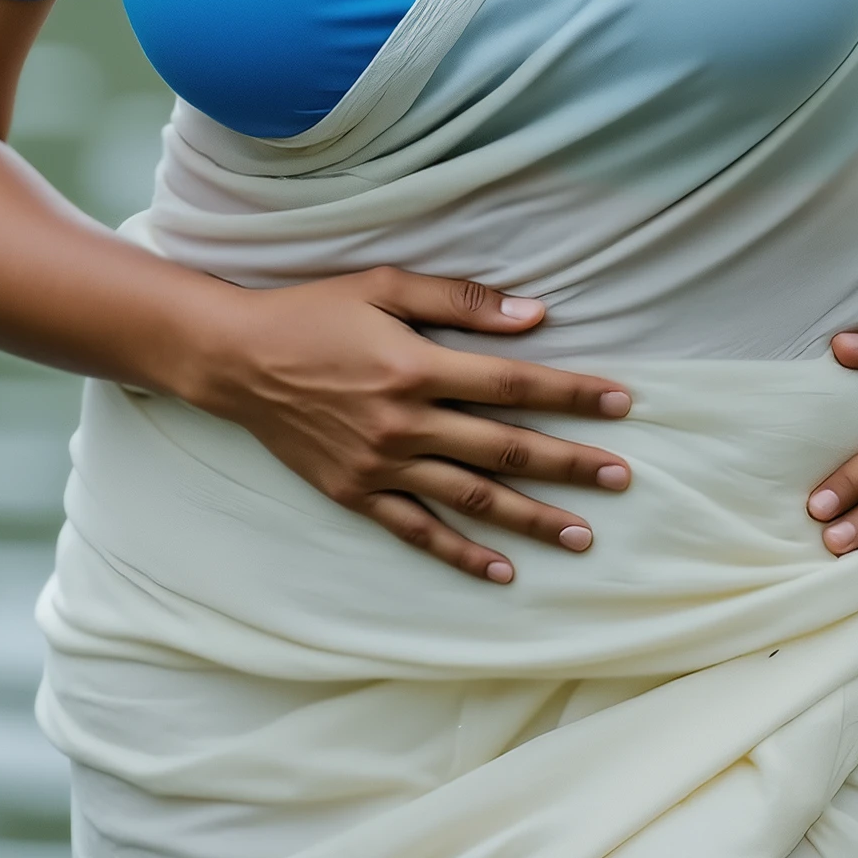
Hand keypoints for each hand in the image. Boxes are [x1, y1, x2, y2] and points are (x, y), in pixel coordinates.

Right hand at [181, 267, 630, 584]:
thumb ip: (460, 303)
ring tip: (582, 535)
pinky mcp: (356, 493)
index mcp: (418, 368)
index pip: (516, 384)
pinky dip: (460, 553)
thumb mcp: (384, 287)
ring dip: (530, 518)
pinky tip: (501, 571)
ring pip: (471, 497)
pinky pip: (417, 530)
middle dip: (570, 463)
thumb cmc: (313, 313)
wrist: (235, 360)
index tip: (622, 404)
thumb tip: (534, 315)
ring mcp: (380, 465)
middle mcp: (405, 424)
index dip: (573, 394)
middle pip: (505, 447)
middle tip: (622, 478)